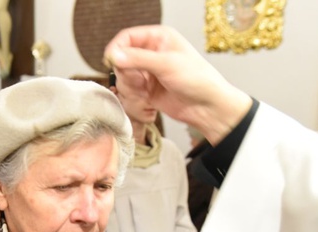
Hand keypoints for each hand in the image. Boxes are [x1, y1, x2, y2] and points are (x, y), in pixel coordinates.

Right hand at [103, 25, 251, 144]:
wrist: (206, 108)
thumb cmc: (197, 80)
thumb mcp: (166, 64)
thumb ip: (138, 59)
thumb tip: (114, 56)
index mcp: (158, 38)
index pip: (127, 37)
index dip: (117, 49)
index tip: (111, 61)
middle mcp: (150, 54)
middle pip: (121, 59)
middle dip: (126, 73)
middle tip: (138, 82)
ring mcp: (147, 73)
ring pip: (123, 78)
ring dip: (130, 88)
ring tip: (145, 93)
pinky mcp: (145, 90)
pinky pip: (128, 92)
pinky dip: (133, 98)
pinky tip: (147, 102)